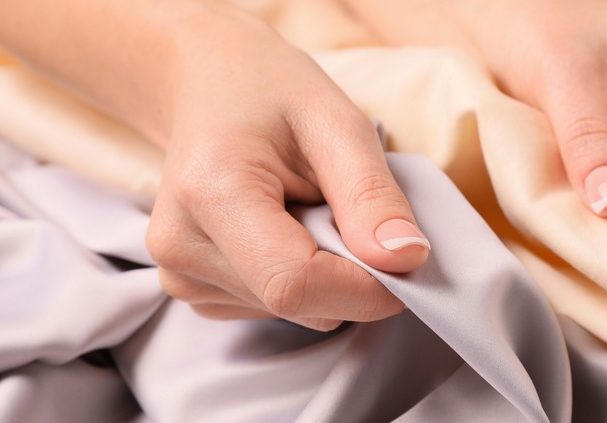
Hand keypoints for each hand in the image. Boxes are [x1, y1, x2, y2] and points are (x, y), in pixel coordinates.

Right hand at [144, 6, 428, 329]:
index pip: (296, 283)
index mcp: (210, 193)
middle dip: (353, 276)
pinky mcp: (192, 289)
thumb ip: (371, 194)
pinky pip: (277, 308)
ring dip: (330, 275)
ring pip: (295, 312)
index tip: (407, 258)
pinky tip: (289, 229)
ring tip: (311, 209)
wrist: (209, 85)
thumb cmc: (272, 93)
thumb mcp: (337, 123)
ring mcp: (180, 275)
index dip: (367, 288)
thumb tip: (406, 258)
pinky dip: (305, 278)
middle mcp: (179, 246)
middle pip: (299, 303)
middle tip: (355, 212)